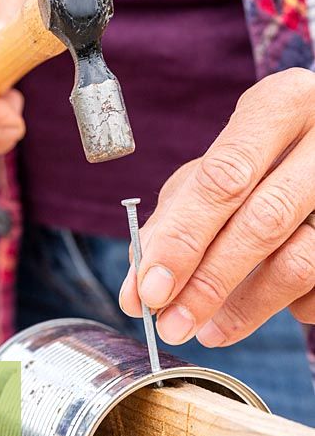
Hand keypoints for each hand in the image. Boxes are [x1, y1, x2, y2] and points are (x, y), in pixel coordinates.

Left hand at [119, 68, 314, 345]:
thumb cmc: (262, 159)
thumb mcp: (218, 167)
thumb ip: (175, 218)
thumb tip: (137, 288)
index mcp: (281, 105)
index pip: (224, 177)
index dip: (183, 238)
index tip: (148, 290)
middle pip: (263, 221)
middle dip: (208, 282)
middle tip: (170, 324)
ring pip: (299, 262)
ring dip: (245, 308)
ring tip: (208, 330)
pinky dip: (288, 307)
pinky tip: (262, 306)